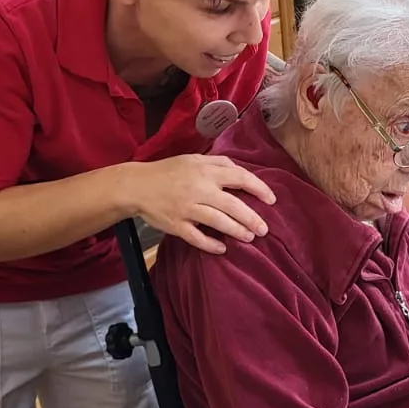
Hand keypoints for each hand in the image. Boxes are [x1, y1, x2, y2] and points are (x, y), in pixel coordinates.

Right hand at [134, 155, 275, 253]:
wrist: (137, 186)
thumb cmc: (167, 171)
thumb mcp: (193, 159)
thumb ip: (218, 162)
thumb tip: (239, 170)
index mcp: (205, 172)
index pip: (240, 178)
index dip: (259, 188)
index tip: (271, 200)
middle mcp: (199, 190)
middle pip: (233, 205)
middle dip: (252, 218)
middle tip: (264, 229)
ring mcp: (187, 209)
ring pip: (218, 222)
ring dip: (237, 231)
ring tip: (249, 237)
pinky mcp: (177, 225)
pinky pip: (197, 238)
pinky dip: (211, 245)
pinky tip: (222, 248)